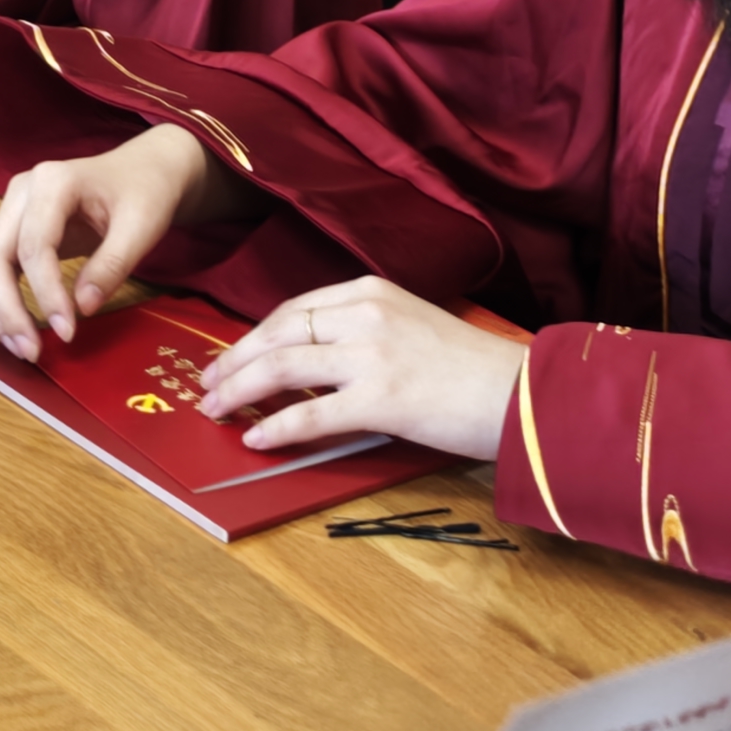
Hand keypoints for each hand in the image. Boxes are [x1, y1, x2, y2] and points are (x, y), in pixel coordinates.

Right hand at [0, 121, 215, 355]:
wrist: (142, 171)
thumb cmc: (144, 192)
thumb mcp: (142, 227)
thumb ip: (112, 265)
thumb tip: (83, 308)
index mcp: (52, 182)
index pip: (34, 246)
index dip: (46, 294)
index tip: (67, 332)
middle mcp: (20, 192)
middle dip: (6, 309)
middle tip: (32, 352)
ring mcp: (11, 208)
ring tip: (21, 347)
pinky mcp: (12, 228)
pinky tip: (17, 328)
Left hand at [196, 275, 523, 462]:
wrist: (523, 393)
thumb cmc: (471, 367)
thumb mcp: (411, 325)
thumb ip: (363, 332)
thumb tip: (312, 361)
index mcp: (370, 291)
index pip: (293, 309)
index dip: (254, 335)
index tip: (230, 355)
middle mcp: (366, 314)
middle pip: (278, 334)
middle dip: (234, 361)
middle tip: (207, 385)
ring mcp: (371, 355)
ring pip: (283, 367)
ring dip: (240, 391)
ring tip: (215, 410)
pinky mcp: (380, 399)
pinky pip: (311, 412)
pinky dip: (276, 426)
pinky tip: (255, 439)